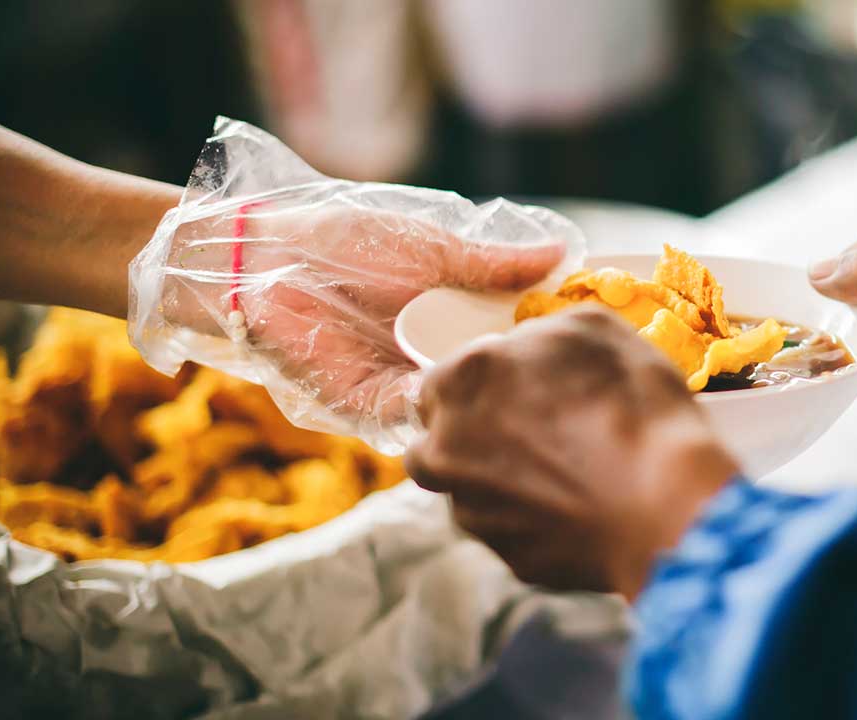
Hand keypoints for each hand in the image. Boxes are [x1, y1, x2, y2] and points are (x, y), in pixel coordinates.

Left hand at [128, 118, 578, 452]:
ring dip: (492, 408)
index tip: (594, 350)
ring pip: (461, 410)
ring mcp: (402, 388)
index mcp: (451, 325)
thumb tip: (563, 256)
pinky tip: (481, 404)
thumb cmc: (342, 242)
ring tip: (539, 403)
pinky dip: (445, 413)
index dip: (546, 353)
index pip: (510, 350)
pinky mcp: (369, 408)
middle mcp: (432, 362)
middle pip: (492, 387)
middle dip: (528, 391)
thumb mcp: (434, 250)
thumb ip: (496, 265)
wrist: (262, 258)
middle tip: (578, 387)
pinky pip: (417, 419)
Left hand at [406, 307, 737, 597]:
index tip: (513, 392)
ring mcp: (473, 513)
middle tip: (529, 435)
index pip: (437, 384)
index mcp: (460, 384)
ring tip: (561, 474)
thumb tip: (526, 348)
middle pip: (438, 444)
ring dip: (499, 483)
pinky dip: (535, 522)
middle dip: (471, 439)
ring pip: (470, 494)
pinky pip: (513, 533)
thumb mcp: (591, 329)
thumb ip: (539, 333)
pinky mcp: (509, 558)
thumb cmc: (633, 405)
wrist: (669, 502)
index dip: (477, 387)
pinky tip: (578, 508)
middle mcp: (447, 451)